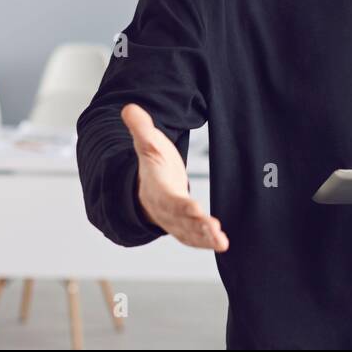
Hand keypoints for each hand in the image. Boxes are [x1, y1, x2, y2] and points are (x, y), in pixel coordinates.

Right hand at [120, 103, 228, 250]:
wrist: (146, 189)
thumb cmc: (152, 165)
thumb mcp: (147, 143)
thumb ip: (141, 128)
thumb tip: (129, 108)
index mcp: (157, 189)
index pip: (170, 199)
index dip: (182, 206)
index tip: (196, 210)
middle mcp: (165, 209)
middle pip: (181, 220)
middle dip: (197, 227)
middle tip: (215, 231)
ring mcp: (174, 221)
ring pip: (189, 233)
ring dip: (205, 238)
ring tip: (222, 242)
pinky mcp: (184, 228)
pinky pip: (194, 238)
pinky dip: (206, 242)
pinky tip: (222, 243)